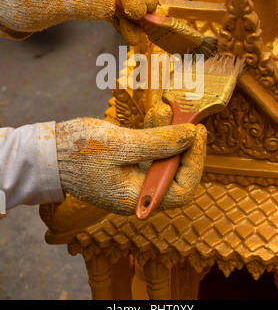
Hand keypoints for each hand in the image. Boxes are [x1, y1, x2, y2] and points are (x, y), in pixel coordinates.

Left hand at [0, 0, 157, 40]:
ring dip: (136, 7)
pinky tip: (132, 35)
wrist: (3, 5)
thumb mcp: (43, 4)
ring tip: (146, 30)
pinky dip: (124, 20)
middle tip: (151, 13)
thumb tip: (110, 7)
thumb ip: (77, 4)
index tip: (138, 11)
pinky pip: (111, 6)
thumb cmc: (18, 0)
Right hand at [56, 118, 205, 214]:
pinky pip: (150, 151)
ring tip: (165, 110)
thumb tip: (191, 136)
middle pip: (176, 172)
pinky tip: (155, 115)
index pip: (182, 189)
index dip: (195, 162)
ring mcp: (133, 179)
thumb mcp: (121, 145)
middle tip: (186, 119)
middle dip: (182, 144)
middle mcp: (138, 193)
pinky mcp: (127, 164)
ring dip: (168, 134)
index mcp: (137, 199)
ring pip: (164, 158)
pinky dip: (155, 133)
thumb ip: (159, 143)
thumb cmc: (78, 151)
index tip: (197, 133)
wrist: (47, 151)